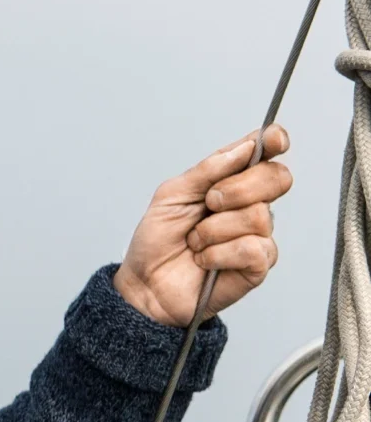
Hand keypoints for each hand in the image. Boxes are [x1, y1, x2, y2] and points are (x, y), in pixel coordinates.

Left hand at [113, 124, 292, 327]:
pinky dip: (218, 253)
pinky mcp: (258, 264)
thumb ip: (208, 170)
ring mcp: (258, 235)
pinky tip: (204, 260)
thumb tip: (245, 147)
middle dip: (236, 189)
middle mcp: (251, 205)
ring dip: (213, 230)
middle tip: (208, 204)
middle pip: (275, 178)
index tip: (273, 139)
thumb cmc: (158, 239)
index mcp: (231, 182)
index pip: (264, 155)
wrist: (145, 283)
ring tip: (195, 242)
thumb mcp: (172, 194)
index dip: (274, 142)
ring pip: (258, 216)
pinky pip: (252, 248)